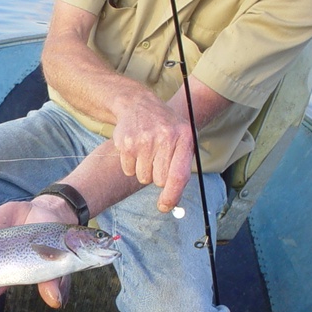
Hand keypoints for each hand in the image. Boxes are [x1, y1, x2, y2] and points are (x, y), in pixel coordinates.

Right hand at [112, 93, 193, 211]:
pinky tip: (135, 149)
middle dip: (156, 176)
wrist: (139, 105)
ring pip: (143, 177)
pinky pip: (129, 170)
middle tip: (156, 161)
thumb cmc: (164, 127)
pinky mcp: (127, 143)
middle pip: (159, 180)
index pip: (178, 176)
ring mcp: (144, 140)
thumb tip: (171, 202)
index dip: (172, 196)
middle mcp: (165, 137)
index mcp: (184, 137)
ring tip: (146, 151)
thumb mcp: (181, 138)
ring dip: (143, 170)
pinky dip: (131, 165)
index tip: (165, 207)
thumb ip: (180, 168)